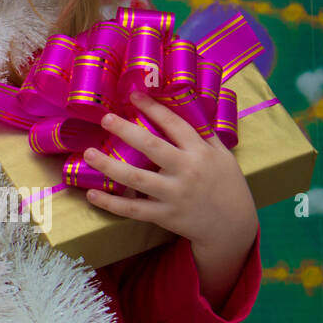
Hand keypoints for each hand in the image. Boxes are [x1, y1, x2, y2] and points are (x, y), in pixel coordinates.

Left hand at [81, 91, 258, 255]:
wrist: (234, 227)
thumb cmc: (227, 185)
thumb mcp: (224, 156)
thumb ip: (204, 133)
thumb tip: (187, 105)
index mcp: (201, 153)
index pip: (175, 125)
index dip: (154, 108)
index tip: (134, 95)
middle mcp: (187, 171)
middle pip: (152, 147)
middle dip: (126, 131)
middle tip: (105, 119)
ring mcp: (174, 194)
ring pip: (136, 178)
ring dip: (109, 165)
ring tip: (87, 153)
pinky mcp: (165, 216)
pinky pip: (133, 210)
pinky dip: (111, 203)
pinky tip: (92, 194)